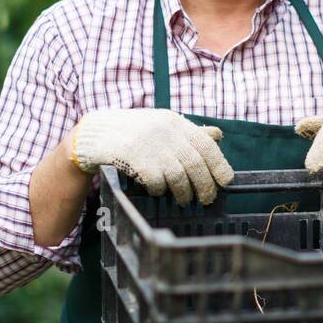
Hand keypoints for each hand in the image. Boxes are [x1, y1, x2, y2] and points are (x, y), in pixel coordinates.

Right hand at [69, 108, 233, 205]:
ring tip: (183, 200)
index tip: (225, 181)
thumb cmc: (134, 131)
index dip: (219, 164)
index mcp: (174, 121)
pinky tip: (157, 191)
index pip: (206, 144)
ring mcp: (149, 144)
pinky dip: (159, 191)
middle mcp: (164, 131)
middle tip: (206, 199)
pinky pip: (156, 182)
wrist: (96, 133)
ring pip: (178, 177)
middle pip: (194, 164)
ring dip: (183, 193)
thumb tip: (217, 135)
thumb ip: (189, 132)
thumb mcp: (162, 124)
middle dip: (204, 186)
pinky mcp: (134, 158)